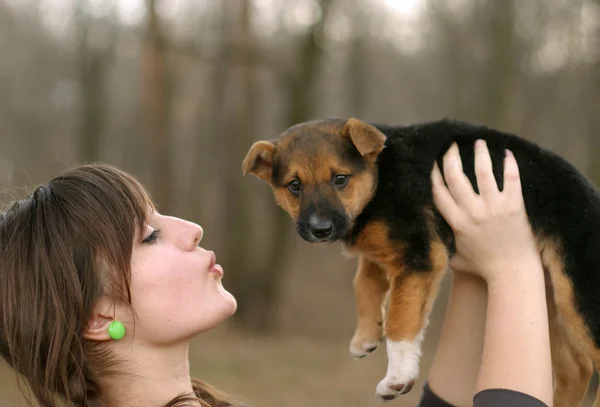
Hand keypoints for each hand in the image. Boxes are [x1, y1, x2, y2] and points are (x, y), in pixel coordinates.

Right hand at [431, 140, 538, 283]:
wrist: (512, 273)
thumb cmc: (483, 268)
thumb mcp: (456, 258)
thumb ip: (442, 245)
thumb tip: (428, 237)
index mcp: (457, 223)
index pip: (439, 192)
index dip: (434, 174)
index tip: (432, 161)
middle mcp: (473, 212)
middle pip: (456, 177)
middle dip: (451, 157)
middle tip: (451, 145)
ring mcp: (494, 208)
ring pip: (483, 172)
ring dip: (479, 154)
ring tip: (478, 142)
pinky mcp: (514, 207)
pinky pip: (511, 179)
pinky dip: (509, 164)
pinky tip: (506, 153)